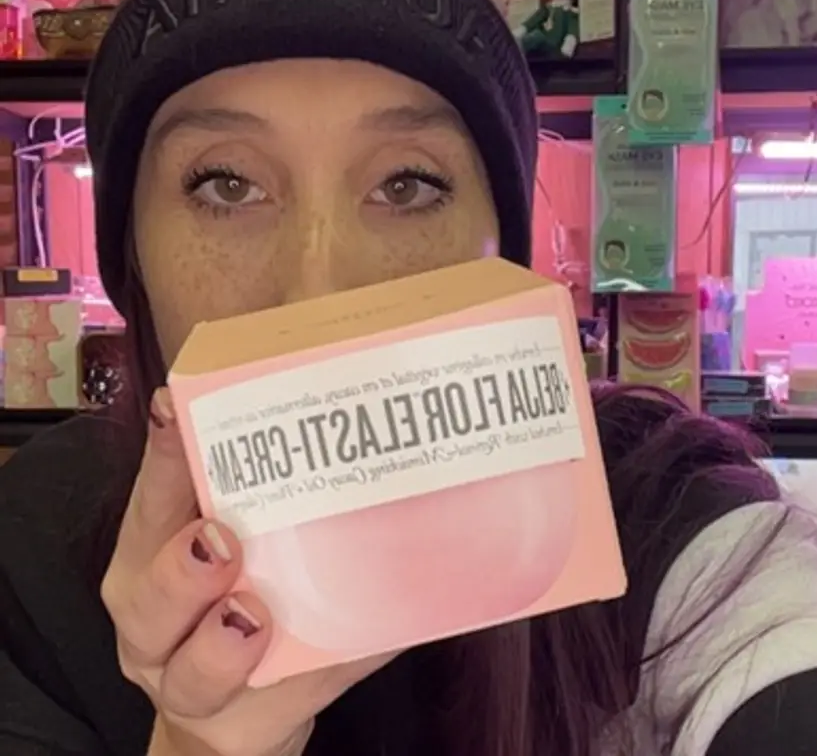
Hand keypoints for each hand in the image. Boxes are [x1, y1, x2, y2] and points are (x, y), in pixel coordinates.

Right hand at [101, 388, 392, 755]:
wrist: (232, 714)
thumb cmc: (230, 602)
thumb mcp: (234, 546)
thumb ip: (258, 497)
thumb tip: (342, 425)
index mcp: (148, 563)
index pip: (149, 503)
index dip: (160, 457)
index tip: (175, 407)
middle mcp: (155, 627)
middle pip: (147, 601)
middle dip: (181, 569)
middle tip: (219, 541)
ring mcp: (189, 685)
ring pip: (194, 673)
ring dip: (224, 644)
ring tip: (253, 615)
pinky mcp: (241, 728)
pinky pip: (285, 703)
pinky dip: (323, 673)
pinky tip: (355, 642)